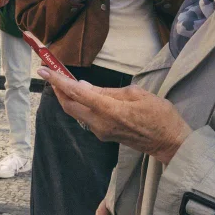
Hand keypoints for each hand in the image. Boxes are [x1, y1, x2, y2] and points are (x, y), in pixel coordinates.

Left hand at [37, 68, 191, 163]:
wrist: (170, 144)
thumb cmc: (160, 116)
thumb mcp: (137, 94)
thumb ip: (107, 91)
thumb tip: (84, 86)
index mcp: (108, 110)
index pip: (76, 92)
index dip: (57, 80)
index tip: (43, 70)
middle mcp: (99, 123)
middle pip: (69, 106)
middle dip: (57, 89)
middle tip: (51, 74)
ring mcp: (100, 132)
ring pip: (75, 113)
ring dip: (68, 97)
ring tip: (65, 81)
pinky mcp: (104, 135)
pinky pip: (86, 118)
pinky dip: (80, 105)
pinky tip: (84, 95)